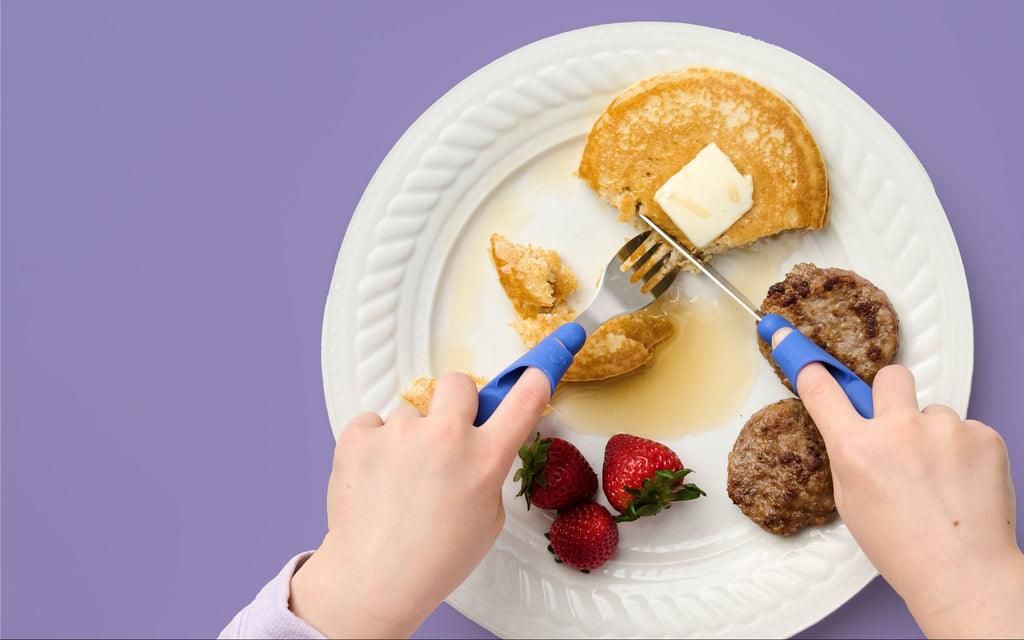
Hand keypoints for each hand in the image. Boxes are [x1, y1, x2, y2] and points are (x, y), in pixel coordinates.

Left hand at [288, 369, 550, 638]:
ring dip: (408, 437)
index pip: (523, 401)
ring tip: (398, 480)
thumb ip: (487, 473)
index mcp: (485, 460)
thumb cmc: (434, 560)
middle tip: (445, 433)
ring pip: (410, 413)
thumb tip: (476, 446)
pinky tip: (374, 478)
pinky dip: (373, 445)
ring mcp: (400, 433)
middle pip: (459, 383)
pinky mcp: (359, 436)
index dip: (532, 381)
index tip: (534, 373)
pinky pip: (372, 423)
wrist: (373, 579)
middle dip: (455, 402)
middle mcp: (446, 438)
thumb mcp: (488, 520)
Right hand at [773, 330, 1023, 637]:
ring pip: (934, 413)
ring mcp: (944, 430)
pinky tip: (962, 483)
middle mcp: (898, 430)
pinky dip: (965, 452)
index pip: (821, 388)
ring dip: (933, 436)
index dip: (806, 363)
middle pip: (890, 377)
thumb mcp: (851, 502)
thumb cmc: (904, 550)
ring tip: (940, 478)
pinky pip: (968, 430)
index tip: (792, 342)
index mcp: (855, 448)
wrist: (963, 573)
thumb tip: (855, 434)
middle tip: (900, 426)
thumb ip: (850, 456)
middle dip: (891, 394)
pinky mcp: (982, 436)